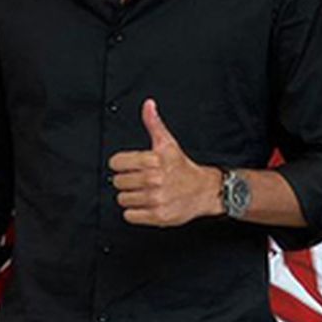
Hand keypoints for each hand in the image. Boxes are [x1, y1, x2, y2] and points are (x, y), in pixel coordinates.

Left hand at [109, 98, 223, 226]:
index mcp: (153, 160)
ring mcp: (156, 199)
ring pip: (122, 199)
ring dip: (130, 196)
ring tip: (144, 192)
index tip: (129, 166)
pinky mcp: (158, 216)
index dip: (121, 164)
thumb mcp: (168, 143)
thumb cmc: (183, 167)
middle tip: (139, 180)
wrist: (205, 191)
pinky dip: (135, 212)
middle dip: (126, 180)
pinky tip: (146, 204)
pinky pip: (130, 216)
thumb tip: (148, 104)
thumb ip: (153, 123)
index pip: (116, 162)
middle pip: (117, 181)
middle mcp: (154, 180)